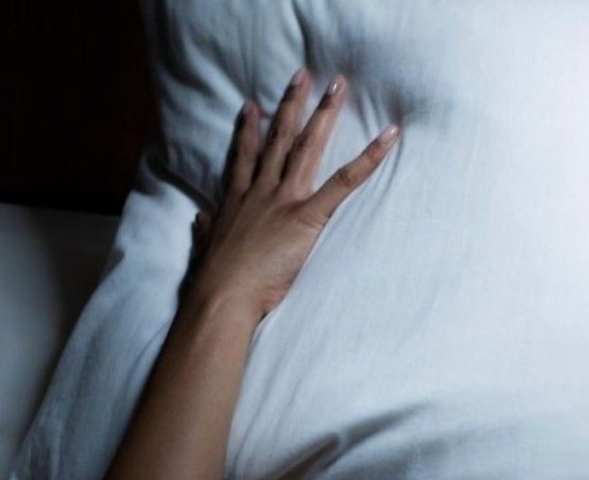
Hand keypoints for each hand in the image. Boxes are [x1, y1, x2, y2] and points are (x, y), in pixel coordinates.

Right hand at [186, 67, 399, 320]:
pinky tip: (387, 138)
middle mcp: (261, 191)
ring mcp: (284, 199)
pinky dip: (368, 159)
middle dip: (292, 104)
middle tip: (304, 75)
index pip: (245, 157)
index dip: (249, 130)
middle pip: (279, 139)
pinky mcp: (307, 215)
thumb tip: (201, 219)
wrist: (223, 296)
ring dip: (323, 115)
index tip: (252, 105)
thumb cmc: (216, 281)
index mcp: (238, 201)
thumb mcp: (206, 249)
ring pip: (306, 147)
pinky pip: (343, 182)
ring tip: (337, 86)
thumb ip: (206, 230)